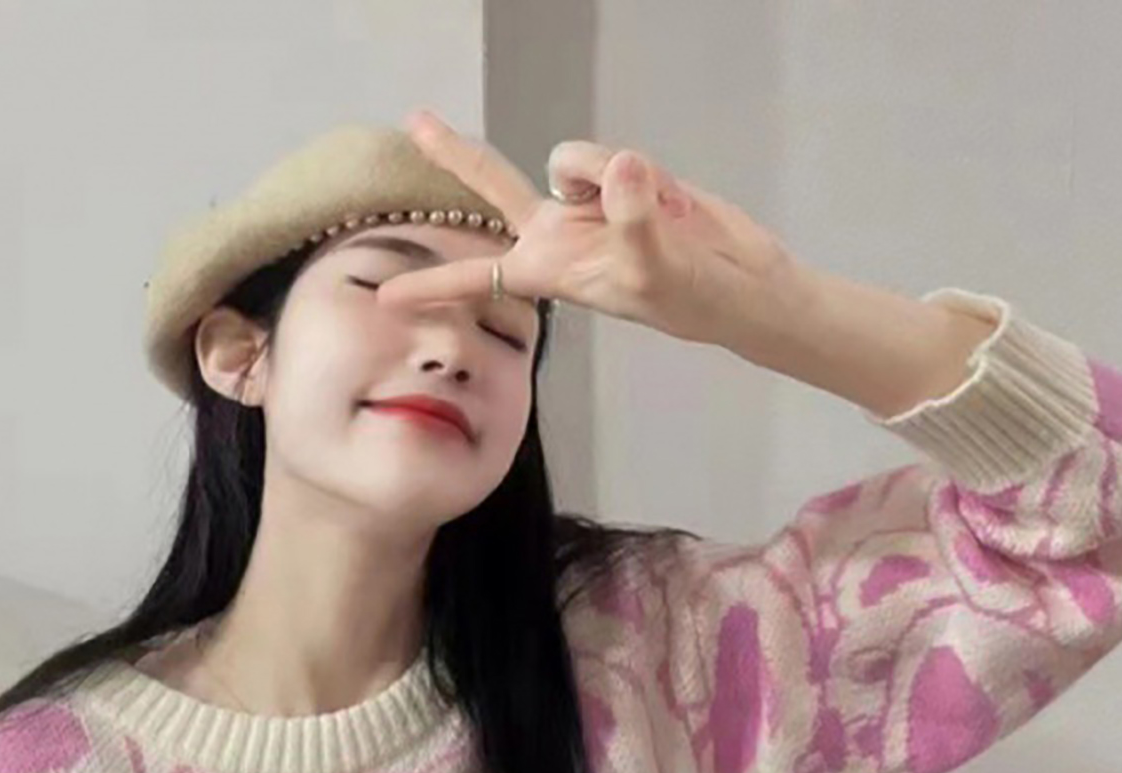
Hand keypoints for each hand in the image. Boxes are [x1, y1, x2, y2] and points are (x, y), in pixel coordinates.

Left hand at [376, 109, 802, 348]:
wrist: (736, 284)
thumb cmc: (689, 298)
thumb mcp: (655, 267)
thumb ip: (633, 216)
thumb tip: (620, 168)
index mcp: (550, 271)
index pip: (479, 276)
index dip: (433, 285)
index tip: (384, 300)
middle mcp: (559, 234)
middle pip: (496, 187)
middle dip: (458, 155)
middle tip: (415, 122)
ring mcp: (589, 204)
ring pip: (571, 157)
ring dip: (606, 174)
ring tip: (654, 214)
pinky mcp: (621, 181)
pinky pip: (612, 154)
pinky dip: (643, 175)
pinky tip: (669, 202)